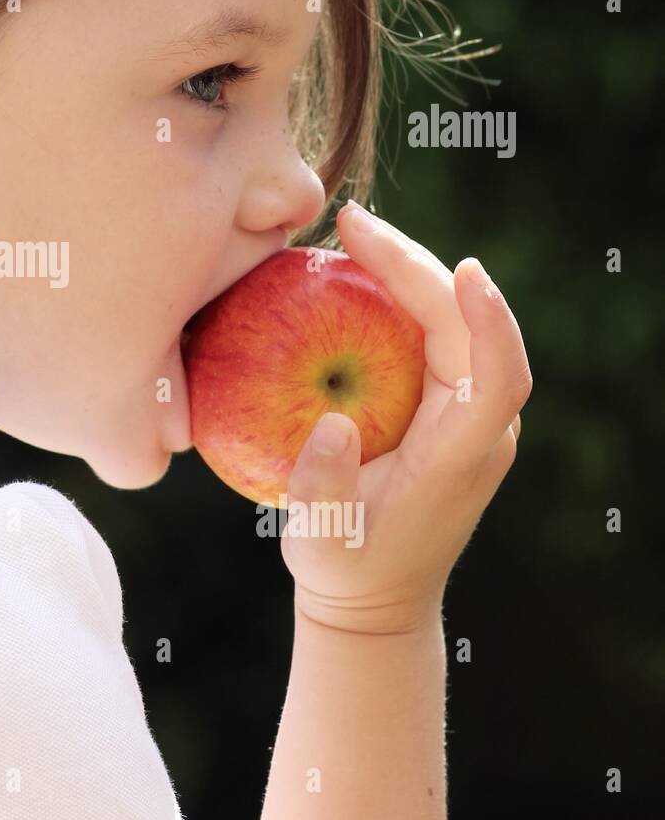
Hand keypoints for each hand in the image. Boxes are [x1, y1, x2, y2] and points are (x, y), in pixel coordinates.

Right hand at [280, 202, 532, 635]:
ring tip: (352, 232)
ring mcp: (467, 413)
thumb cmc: (346, 569)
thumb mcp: (321, 542)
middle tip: (352, 224)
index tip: (465, 270)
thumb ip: (321, 488)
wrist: (376, 595)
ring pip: (455, 321)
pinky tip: (355, 270)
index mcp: (460, 456)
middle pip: (470, 327)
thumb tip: (330, 423)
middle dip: (418, 265)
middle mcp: (478, 426)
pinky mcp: (446, 404)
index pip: (499, 378)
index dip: (491, 322)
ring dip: (409, 270)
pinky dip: (397, 294)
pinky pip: (432, 333)